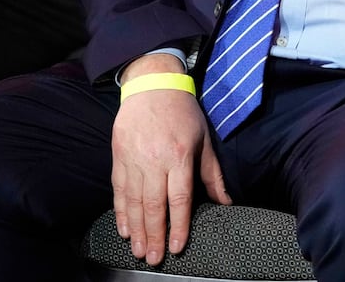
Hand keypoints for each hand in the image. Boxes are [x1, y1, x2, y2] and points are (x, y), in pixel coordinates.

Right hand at [111, 55, 229, 265]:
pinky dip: (121, 212)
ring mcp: (134, 159)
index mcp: (179, 155)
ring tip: (139, 250)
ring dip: (137, 230)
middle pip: (154, 205)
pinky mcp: (119, 157)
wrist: (152, 86)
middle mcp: (155, 160)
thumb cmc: (183, 112)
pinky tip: (125, 228)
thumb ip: (212, 174)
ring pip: (133, 201)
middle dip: (155, 235)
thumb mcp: (204, 139)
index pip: (179, 198)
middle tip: (154, 258)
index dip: (178, 225)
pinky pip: (119, 190)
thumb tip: (225, 202)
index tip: (177, 246)